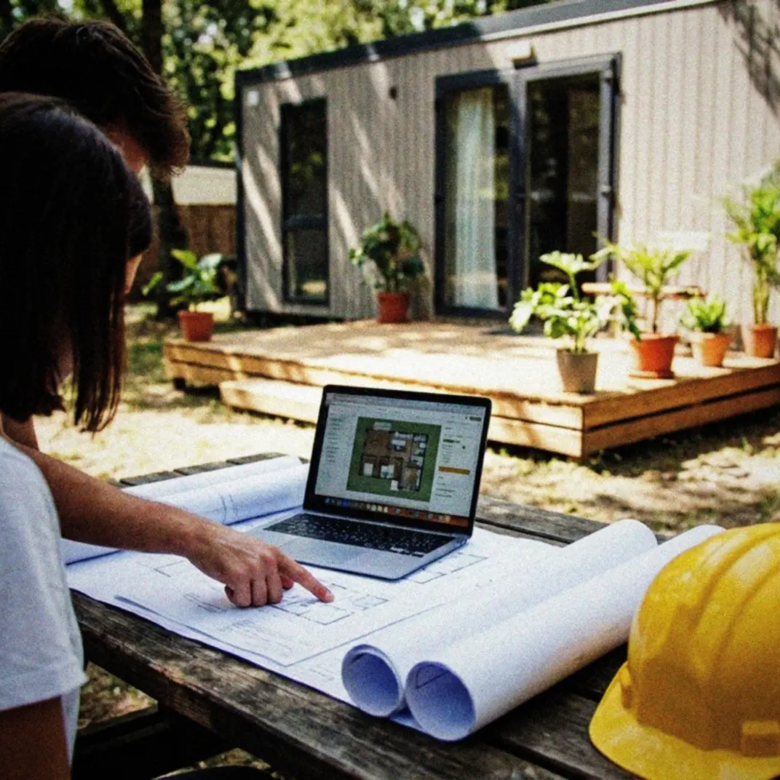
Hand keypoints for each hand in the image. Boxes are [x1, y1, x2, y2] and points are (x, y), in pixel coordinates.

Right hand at [187, 523, 332, 607]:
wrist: (204, 537)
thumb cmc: (228, 546)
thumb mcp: (256, 551)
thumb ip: (274, 568)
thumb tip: (290, 586)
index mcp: (274, 553)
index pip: (300, 572)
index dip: (315, 587)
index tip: (329, 598)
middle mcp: (268, 559)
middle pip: (276, 597)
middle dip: (261, 596)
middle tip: (246, 584)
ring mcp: (254, 567)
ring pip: (259, 602)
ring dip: (246, 597)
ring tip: (235, 580)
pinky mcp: (239, 576)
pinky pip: (243, 601)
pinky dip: (234, 597)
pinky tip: (227, 582)